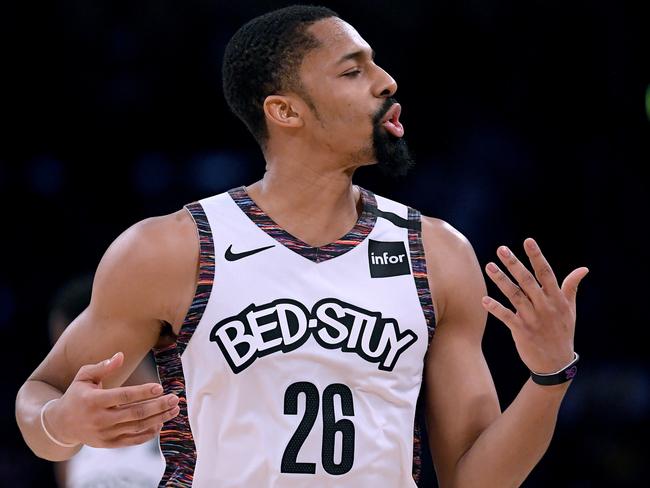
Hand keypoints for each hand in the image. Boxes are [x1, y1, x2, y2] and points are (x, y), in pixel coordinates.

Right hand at [44, 352, 178, 447]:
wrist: (61, 424)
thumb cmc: (77, 395)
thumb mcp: (84, 376)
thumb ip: (103, 366)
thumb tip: (120, 355)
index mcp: (94, 400)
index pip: (123, 396)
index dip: (142, 392)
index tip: (160, 387)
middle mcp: (100, 419)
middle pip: (135, 413)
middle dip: (158, 406)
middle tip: (175, 399)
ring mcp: (105, 434)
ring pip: (137, 427)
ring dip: (159, 419)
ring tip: (174, 410)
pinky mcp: (108, 444)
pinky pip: (132, 440)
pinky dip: (148, 433)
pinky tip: (161, 423)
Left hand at [481, 238, 588, 373]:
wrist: (556, 364)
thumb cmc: (562, 332)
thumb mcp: (570, 310)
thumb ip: (571, 287)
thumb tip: (583, 269)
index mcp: (557, 299)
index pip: (546, 273)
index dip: (537, 256)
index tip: (528, 241)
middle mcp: (545, 307)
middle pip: (528, 281)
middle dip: (514, 264)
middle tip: (501, 249)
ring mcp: (533, 319)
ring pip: (515, 295)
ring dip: (501, 280)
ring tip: (489, 266)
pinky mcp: (522, 331)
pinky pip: (507, 317)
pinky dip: (495, 308)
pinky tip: (484, 300)